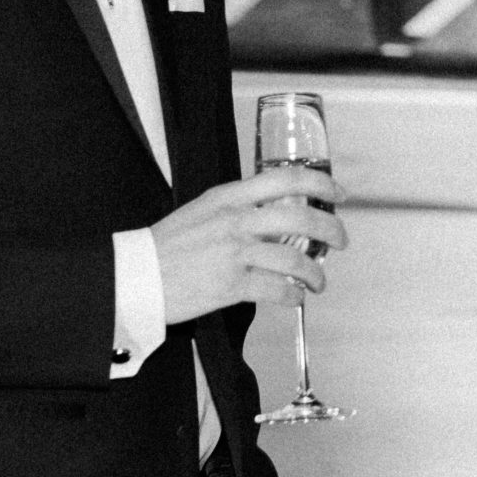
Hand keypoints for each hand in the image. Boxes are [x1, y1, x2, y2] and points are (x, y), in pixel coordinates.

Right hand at [151, 166, 348, 323]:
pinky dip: (293, 295)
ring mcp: (235, 253)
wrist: (136, 277)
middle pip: (301, 218)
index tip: (338, 194)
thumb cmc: (167, 246)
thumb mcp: (203, 210)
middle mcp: (236, 220)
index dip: (320, 185)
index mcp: (229, 196)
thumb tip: (275, 213)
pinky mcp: (231, 286)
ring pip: (295, 259)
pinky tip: (294, 297)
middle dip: (331, 230)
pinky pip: (277, 290)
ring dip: (315, 273)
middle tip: (340, 241)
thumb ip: (238, 207)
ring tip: (318, 282)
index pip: (286, 179)